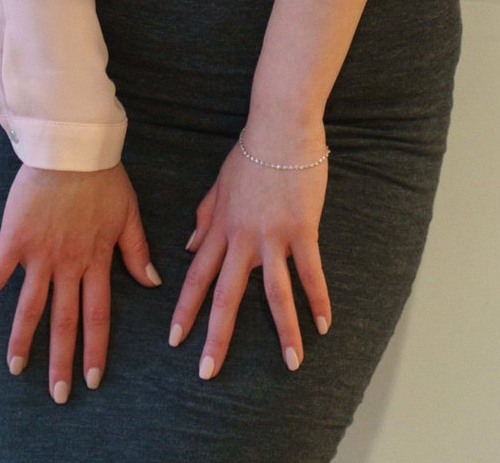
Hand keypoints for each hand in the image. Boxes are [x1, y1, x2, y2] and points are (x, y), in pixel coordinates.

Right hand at [0, 160, 160, 402]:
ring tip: (17, 370)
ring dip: (23, 341)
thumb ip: (137, 251)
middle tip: (58, 395)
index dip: (95, 349)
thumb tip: (152, 282)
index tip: (93, 379)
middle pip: (64, 321)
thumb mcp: (129, 214)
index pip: (97, 315)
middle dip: (61, 360)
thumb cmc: (103, 177)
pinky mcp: (15, 239)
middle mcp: (68, 264)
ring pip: (31, 307)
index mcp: (96, 260)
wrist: (72, 148)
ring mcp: (40, 254)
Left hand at [168, 124, 331, 380]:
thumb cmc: (250, 152)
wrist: (280, 127)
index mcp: (221, 228)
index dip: (185, 310)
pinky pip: (310, 272)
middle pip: (226, 295)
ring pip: (274, 293)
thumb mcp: (219, 184)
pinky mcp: (302, 229)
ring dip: (283, 331)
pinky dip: (318, 299)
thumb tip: (189, 245)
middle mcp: (242, 238)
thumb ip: (204, 217)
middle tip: (208, 372)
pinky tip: (324, 324)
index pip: (197, 276)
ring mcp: (273, 235)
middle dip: (216, 336)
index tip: (175, 340)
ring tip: (290, 363)